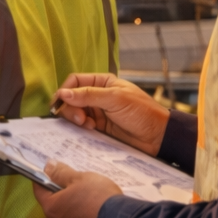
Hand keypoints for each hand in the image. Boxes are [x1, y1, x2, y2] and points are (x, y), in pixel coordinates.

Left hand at [32, 162, 121, 217]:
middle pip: (57, 204)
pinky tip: (103, 213)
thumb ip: (62, 173)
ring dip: (79, 207)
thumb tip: (48, 166)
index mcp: (53, 209)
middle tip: (80, 182)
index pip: (39, 191)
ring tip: (96, 198)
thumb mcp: (80, 178)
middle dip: (66, 193)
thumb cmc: (97, 198)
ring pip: (73, 217)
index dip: (43, 178)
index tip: (53, 170)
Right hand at [53, 74, 169, 156]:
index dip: (65, 90)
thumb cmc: (141, 112)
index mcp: (102, 82)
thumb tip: (63, 93)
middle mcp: (97, 96)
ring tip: (86, 125)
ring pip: (74, 113)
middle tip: (79, 118)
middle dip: (70, 107)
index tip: (59, 103)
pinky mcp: (98, 128)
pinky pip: (81, 126)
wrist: (157, 136)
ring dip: (75, 118)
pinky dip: (80, 128)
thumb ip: (88, 95)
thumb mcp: (115, 99)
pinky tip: (89, 129)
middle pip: (71, 98)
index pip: (75, 81)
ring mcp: (97, 112)